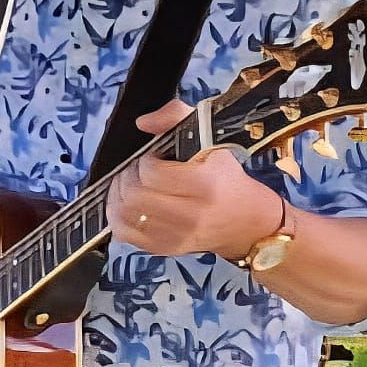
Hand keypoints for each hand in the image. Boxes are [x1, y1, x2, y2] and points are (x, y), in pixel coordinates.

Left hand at [107, 100, 285, 261]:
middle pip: (135, 195)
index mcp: (205, 185)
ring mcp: (177, 235)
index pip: (152, 173)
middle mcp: (191, 214)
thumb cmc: (228, 182)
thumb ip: (177, 118)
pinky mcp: (167, 248)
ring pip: (125, 215)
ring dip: (119, 195)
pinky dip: (117, 217)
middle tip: (135, 171)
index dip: (144, 161)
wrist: (248, 224)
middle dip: (127, 177)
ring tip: (129, 185)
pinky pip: (126, 235)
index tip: (152, 158)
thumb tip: (144, 122)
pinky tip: (126, 205)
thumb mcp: (213, 142)